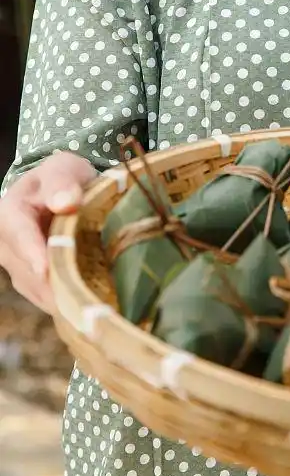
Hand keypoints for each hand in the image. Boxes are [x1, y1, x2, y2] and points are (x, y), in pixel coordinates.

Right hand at [0, 151, 97, 313]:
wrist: (57, 192)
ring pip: (39, 290)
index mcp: (9, 215)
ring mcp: (17, 268)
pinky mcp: (31, 283)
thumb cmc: (61, 178)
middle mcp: (6, 247)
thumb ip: (62, 183)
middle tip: (89, 300)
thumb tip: (66, 202)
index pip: (21, 237)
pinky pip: (48, 298)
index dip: (34, 254)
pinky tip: (91, 306)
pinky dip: (68, 302)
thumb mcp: (63, 169)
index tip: (46, 270)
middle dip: (58, 284)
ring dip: (65, 298)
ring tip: (95, 306)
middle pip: (31, 271)